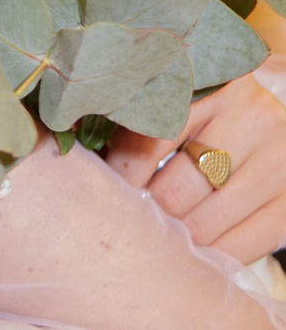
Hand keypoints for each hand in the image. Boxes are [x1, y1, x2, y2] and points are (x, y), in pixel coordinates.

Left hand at [106, 75, 285, 262]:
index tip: (104, 183)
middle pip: (177, 188)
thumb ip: (130, 104)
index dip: (122, 169)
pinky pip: (245, 245)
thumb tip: (69, 131)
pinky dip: (212, 253)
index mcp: (212, 80)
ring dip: (174, 234)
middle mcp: (251, 114)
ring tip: (157, 226)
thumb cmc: (208, 95)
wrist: (274, 100)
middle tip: (128, 212)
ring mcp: (278, 158)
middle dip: (146, 207)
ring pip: (207, 222)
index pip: (152, 136)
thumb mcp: (176, 86)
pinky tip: (193, 244)